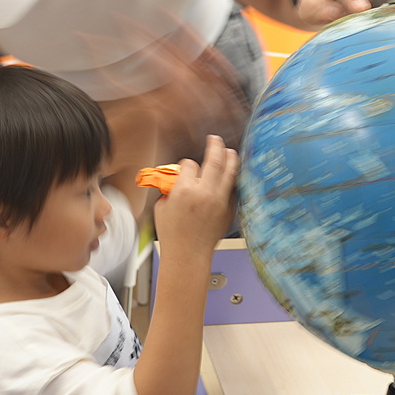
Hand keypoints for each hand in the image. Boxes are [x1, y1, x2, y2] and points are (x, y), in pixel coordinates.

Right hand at [153, 136, 237, 252]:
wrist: (188, 255)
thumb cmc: (172, 234)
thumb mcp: (161, 207)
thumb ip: (170, 189)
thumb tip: (177, 178)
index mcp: (184, 191)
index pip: (189, 165)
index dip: (187, 165)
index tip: (186, 167)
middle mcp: (204, 193)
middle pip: (214, 160)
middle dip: (215, 146)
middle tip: (215, 140)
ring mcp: (219, 201)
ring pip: (229, 171)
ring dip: (230, 157)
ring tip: (229, 150)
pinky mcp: (228, 209)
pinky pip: (233, 188)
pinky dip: (232, 179)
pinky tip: (231, 174)